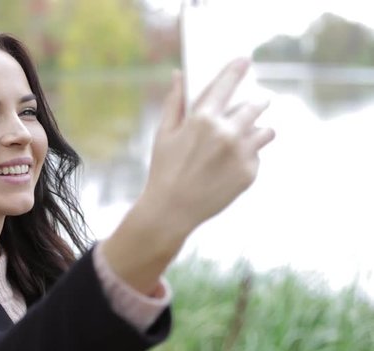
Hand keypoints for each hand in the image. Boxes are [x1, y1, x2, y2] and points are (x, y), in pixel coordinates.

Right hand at [143, 58, 273, 233]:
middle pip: (255, 106)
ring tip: (248, 136)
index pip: (226, 84)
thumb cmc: (164, 169)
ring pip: (266, 131)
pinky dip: (248, 156)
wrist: (171, 210)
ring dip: (259, 129)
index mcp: (203, 119)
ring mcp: (241, 154)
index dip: (237, 69)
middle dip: (258, 101)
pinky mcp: (249, 173)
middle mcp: (227, 133)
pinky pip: (257, 156)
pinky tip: (230, 166)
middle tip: (258, 101)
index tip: (245, 61)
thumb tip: (179, 75)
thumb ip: (175, 102)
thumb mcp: (164, 133)